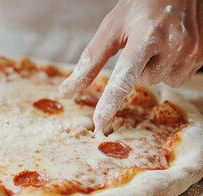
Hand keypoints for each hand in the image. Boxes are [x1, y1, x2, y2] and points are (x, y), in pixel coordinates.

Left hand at [59, 0, 202, 135]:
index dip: (110, 101)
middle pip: (143, 81)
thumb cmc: (140, 5)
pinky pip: (178, 78)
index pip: (124, 77)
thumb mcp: (112, 27)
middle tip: (141, 43)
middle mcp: (174, 44)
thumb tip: (68, 90)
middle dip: (137, 67)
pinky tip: (169, 48)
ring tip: (157, 44)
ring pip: (161, 82)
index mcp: (147, 35)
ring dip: (153, 69)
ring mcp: (193, 50)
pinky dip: (168, 67)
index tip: (99, 122)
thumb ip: (91, 59)